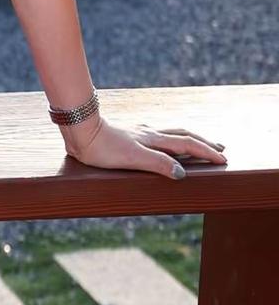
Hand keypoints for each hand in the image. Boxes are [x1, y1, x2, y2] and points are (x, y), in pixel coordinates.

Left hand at [62, 115, 227, 180]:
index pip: (188, 145)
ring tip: (198, 144)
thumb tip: (182, 173)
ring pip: (171, 133)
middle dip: (203, 143)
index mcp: (154, 140)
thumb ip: (158, 164)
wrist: (80, 131)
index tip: (223, 160)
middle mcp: (150, 134)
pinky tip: (163, 141)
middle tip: (220, 149)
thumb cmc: (103, 148)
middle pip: (184, 135)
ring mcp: (139, 132)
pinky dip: (169, 138)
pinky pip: (157, 135)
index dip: (206, 153)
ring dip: (188, 138)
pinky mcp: (128, 134)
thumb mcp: (133, 159)